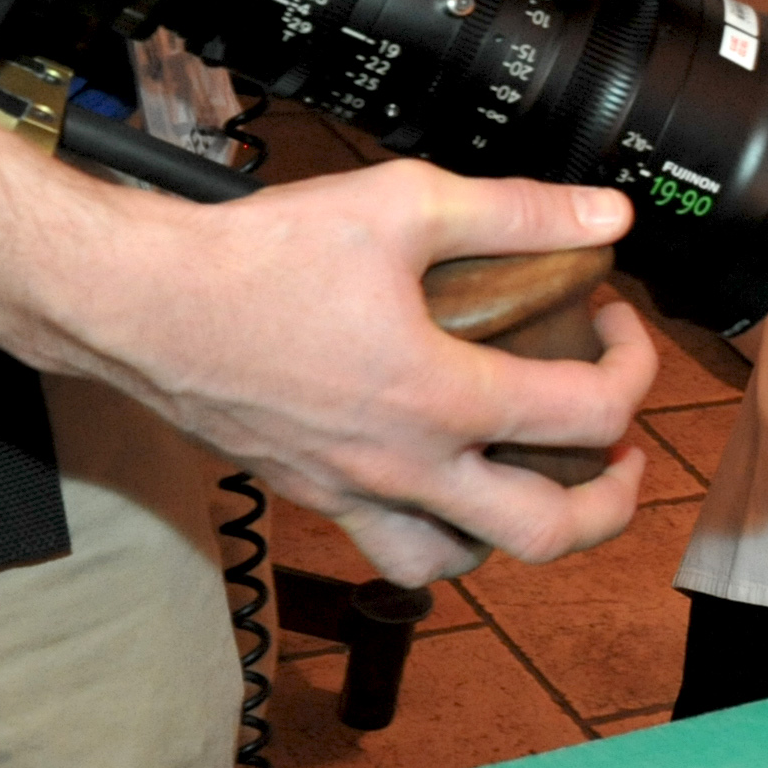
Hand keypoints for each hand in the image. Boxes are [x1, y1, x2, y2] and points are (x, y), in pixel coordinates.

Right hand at [68, 162, 660, 583]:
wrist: (134, 305)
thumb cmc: (253, 259)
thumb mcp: (403, 204)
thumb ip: (517, 212)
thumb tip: (607, 215)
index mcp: (442, 401)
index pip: (590, 413)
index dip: (633, 362)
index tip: (614, 319)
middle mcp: (404, 467)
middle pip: (549, 533)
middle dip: (612, 498)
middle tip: (626, 453)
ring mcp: (353, 493)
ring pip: (463, 563)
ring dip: (522, 534)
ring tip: (544, 478)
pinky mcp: (311, 494)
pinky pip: (391, 548)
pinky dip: (439, 532)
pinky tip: (451, 478)